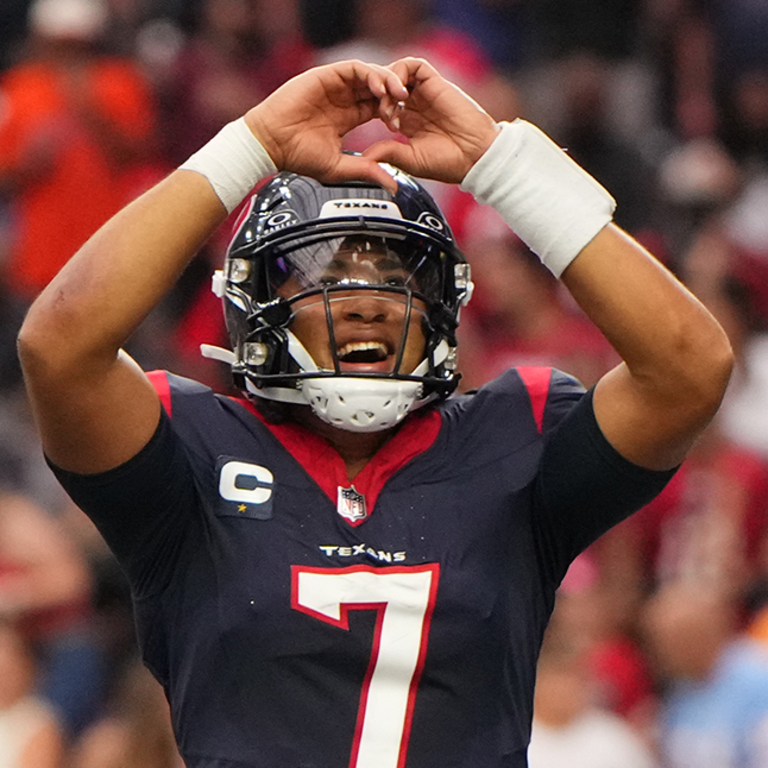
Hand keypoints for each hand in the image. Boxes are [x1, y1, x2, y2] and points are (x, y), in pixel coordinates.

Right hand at [244, 60, 408, 191]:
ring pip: (371, 75)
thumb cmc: (296, 156)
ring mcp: (335, 86)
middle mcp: (343, 99)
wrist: (270, 144)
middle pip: (378, 88)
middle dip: (396, 95)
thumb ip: (366, 171)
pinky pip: (355, 68)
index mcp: (347, 117)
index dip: (393, 113)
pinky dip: (371, 75)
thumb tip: (393, 185)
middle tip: (407, 107)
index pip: (378, 108)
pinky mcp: (325, 75)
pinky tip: (380, 89)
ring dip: (388, 82)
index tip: (399, 127)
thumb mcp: (340, 168)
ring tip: (399, 95)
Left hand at [363, 58, 499, 184]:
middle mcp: (414, 105)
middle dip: (376, 97)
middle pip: (385, 87)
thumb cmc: (448, 163)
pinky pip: (413, 65)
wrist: (475, 157)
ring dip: (386, 84)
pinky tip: (401, 94)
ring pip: (396, 73)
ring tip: (389, 105)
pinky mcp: (436, 82)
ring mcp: (424, 93)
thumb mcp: (410, 160)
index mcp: (407, 123)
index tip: (378, 127)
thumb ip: (388, 152)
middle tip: (381, 114)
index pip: (380, 105)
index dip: (371, 110)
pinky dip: (401, 73)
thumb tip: (365, 156)